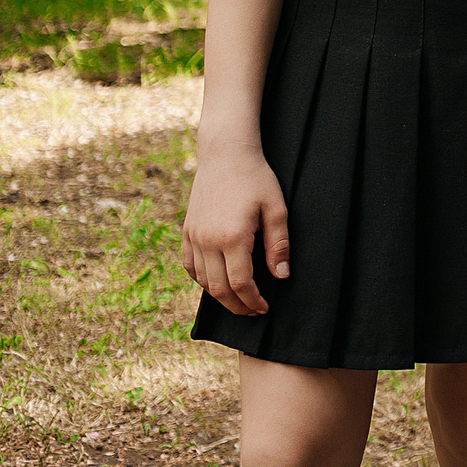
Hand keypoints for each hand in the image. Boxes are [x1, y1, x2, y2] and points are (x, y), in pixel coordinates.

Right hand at [181, 149, 289, 316]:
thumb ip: (278, 245)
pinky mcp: (186, 230)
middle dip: (237, 305)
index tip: (264, 308)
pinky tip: (214, 282)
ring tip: (237, 300)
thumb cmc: (256, 178)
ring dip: (219, 296)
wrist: (225, 155)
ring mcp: (194, 236)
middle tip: (252, 311)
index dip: (253, 301)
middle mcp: (208, 241)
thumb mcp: (276, 208)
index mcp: (233, 237)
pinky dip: (200, 280)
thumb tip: (281, 276)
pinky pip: (188, 265)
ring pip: (202, 280)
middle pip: (219, 288)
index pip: (241, 283)